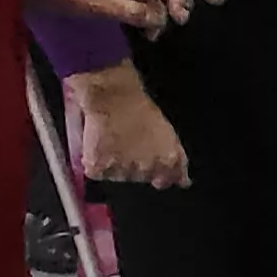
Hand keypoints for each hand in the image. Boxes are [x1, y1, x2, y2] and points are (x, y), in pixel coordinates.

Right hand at [70, 66, 189, 186]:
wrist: (112, 95)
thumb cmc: (139, 106)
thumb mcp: (167, 132)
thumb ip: (176, 160)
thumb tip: (182, 181)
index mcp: (167, 161)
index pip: (165, 181)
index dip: (158, 174)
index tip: (152, 166)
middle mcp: (146, 170)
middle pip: (139, 177)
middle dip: (134, 164)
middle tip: (126, 142)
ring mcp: (121, 171)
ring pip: (116, 176)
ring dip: (113, 163)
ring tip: (111, 138)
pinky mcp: (98, 169)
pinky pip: (96, 172)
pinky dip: (94, 160)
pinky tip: (98, 143)